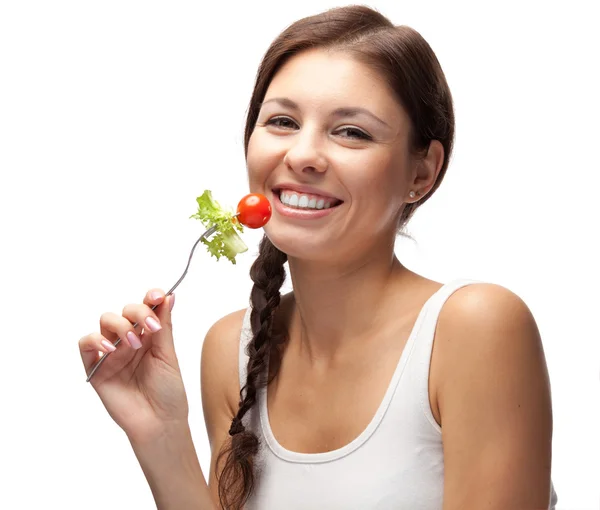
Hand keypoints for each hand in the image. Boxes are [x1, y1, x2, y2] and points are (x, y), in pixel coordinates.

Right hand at [79, 290, 188, 443]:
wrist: (159, 422)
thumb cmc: (167, 391)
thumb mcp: (168, 355)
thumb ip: (164, 326)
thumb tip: (168, 297)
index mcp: (150, 335)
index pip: (146, 307)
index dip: (150, 297)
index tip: (159, 295)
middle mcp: (130, 340)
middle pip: (125, 311)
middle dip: (138, 313)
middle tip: (151, 327)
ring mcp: (112, 353)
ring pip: (106, 322)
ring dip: (121, 326)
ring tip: (135, 344)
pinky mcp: (96, 368)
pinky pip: (86, 345)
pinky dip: (95, 340)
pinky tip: (111, 348)